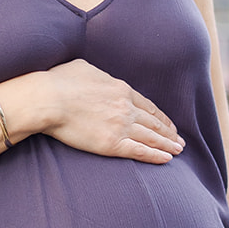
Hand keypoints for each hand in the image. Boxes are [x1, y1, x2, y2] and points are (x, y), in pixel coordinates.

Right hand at [30, 58, 183, 163]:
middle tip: (180, 140)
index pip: (147, 105)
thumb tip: (95, 76)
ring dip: (167, 145)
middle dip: (168, 132)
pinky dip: (155, 156)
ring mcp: (121, 126)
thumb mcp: (82, 67)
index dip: (160, 116)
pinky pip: (140, 151)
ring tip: (178, 151)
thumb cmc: (59, 81)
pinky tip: (167, 159)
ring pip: (151, 137)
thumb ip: (96, 74)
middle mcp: (126, 107)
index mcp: (120, 89)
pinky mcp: (112, 144)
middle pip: (154, 122)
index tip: (168, 123)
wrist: (48, 99)